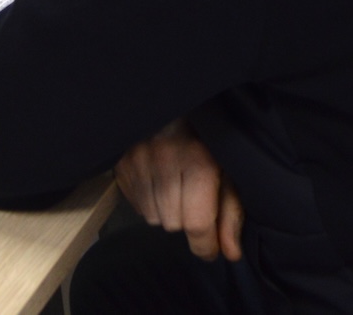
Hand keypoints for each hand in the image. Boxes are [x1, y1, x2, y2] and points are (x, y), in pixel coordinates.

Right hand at [114, 122, 243, 261]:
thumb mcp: (229, 169)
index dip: (207, 246)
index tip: (212, 248)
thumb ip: (231, 212)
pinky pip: (136, 206)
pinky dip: (150, 202)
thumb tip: (231, 253)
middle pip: (175, 225)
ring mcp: (137, 163)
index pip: (197, 225)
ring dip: (168, 211)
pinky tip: (160, 181)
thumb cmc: (207, 136)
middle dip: (188, 220)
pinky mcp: (121, 165)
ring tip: (177, 185)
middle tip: (195, 197)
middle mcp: (164, 163)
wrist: (171, 99)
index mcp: (198, 162)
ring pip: (154, 219)